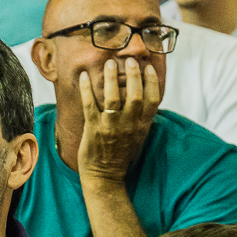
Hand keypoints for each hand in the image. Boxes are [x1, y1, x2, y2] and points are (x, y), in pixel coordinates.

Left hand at [77, 57, 157, 184]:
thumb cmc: (120, 155)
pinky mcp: (93, 129)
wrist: (105, 176)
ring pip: (113, 98)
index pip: (153, 100)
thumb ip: (141, 118)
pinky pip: (89, 105)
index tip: (148, 68)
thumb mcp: (138, 136)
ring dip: (111, 78)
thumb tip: (144, 96)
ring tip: (109, 63)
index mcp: (142, 126)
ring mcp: (110, 127)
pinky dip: (86, 89)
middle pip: (135, 95)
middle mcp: (129, 125)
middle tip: (130, 60)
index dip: (152, 82)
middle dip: (133, 75)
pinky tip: (83, 76)